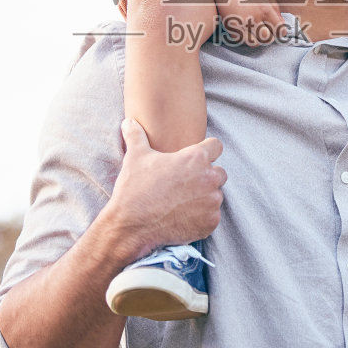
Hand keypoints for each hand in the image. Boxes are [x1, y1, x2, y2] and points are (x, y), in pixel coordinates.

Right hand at [106, 120, 226, 258]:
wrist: (131, 225)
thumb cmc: (135, 188)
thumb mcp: (135, 156)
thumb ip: (136, 135)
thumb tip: (129, 122)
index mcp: (196, 158)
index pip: (216, 146)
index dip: (206, 151)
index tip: (194, 159)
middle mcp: (209, 179)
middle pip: (219, 173)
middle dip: (206, 177)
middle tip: (185, 184)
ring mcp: (212, 203)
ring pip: (215, 196)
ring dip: (204, 198)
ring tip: (181, 202)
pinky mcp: (210, 223)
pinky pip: (212, 217)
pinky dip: (201, 218)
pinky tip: (183, 217)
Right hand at [210, 0, 285, 45]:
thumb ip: (275, 9)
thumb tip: (281, 24)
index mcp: (264, 8)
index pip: (279, 29)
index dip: (282, 30)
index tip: (281, 29)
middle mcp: (252, 18)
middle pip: (267, 39)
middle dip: (270, 35)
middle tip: (269, 29)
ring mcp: (239, 23)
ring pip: (254, 43)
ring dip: (258, 39)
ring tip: (257, 29)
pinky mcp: (228, 26)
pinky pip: (240, 39)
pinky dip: (245, 36)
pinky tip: (246, 26)